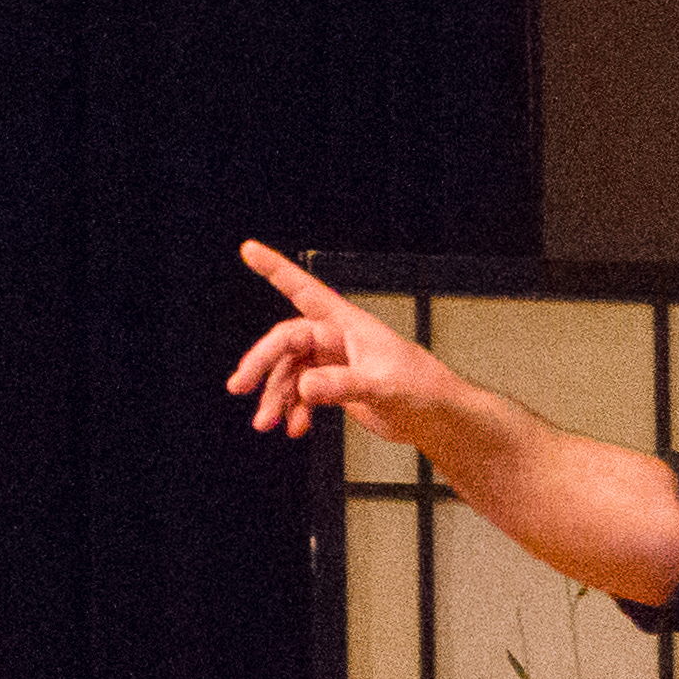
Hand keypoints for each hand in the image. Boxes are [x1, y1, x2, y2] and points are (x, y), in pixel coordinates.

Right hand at [227, 241, 466, 446]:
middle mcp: (336, 339)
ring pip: (290, 373)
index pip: (305, 291)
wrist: (437, 418)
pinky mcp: (335, 387)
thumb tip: (305, 387)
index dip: (276, 270)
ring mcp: (333, 363)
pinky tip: (296, 428)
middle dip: (261, 364)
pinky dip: (294, 411)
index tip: (249, 250)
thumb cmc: (422, 389)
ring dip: (276, 397)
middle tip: (241, 387)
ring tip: (268, 424)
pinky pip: (302, 394)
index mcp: (348, 325)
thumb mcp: (382, 386)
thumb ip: (342, 385)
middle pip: (285, 342)